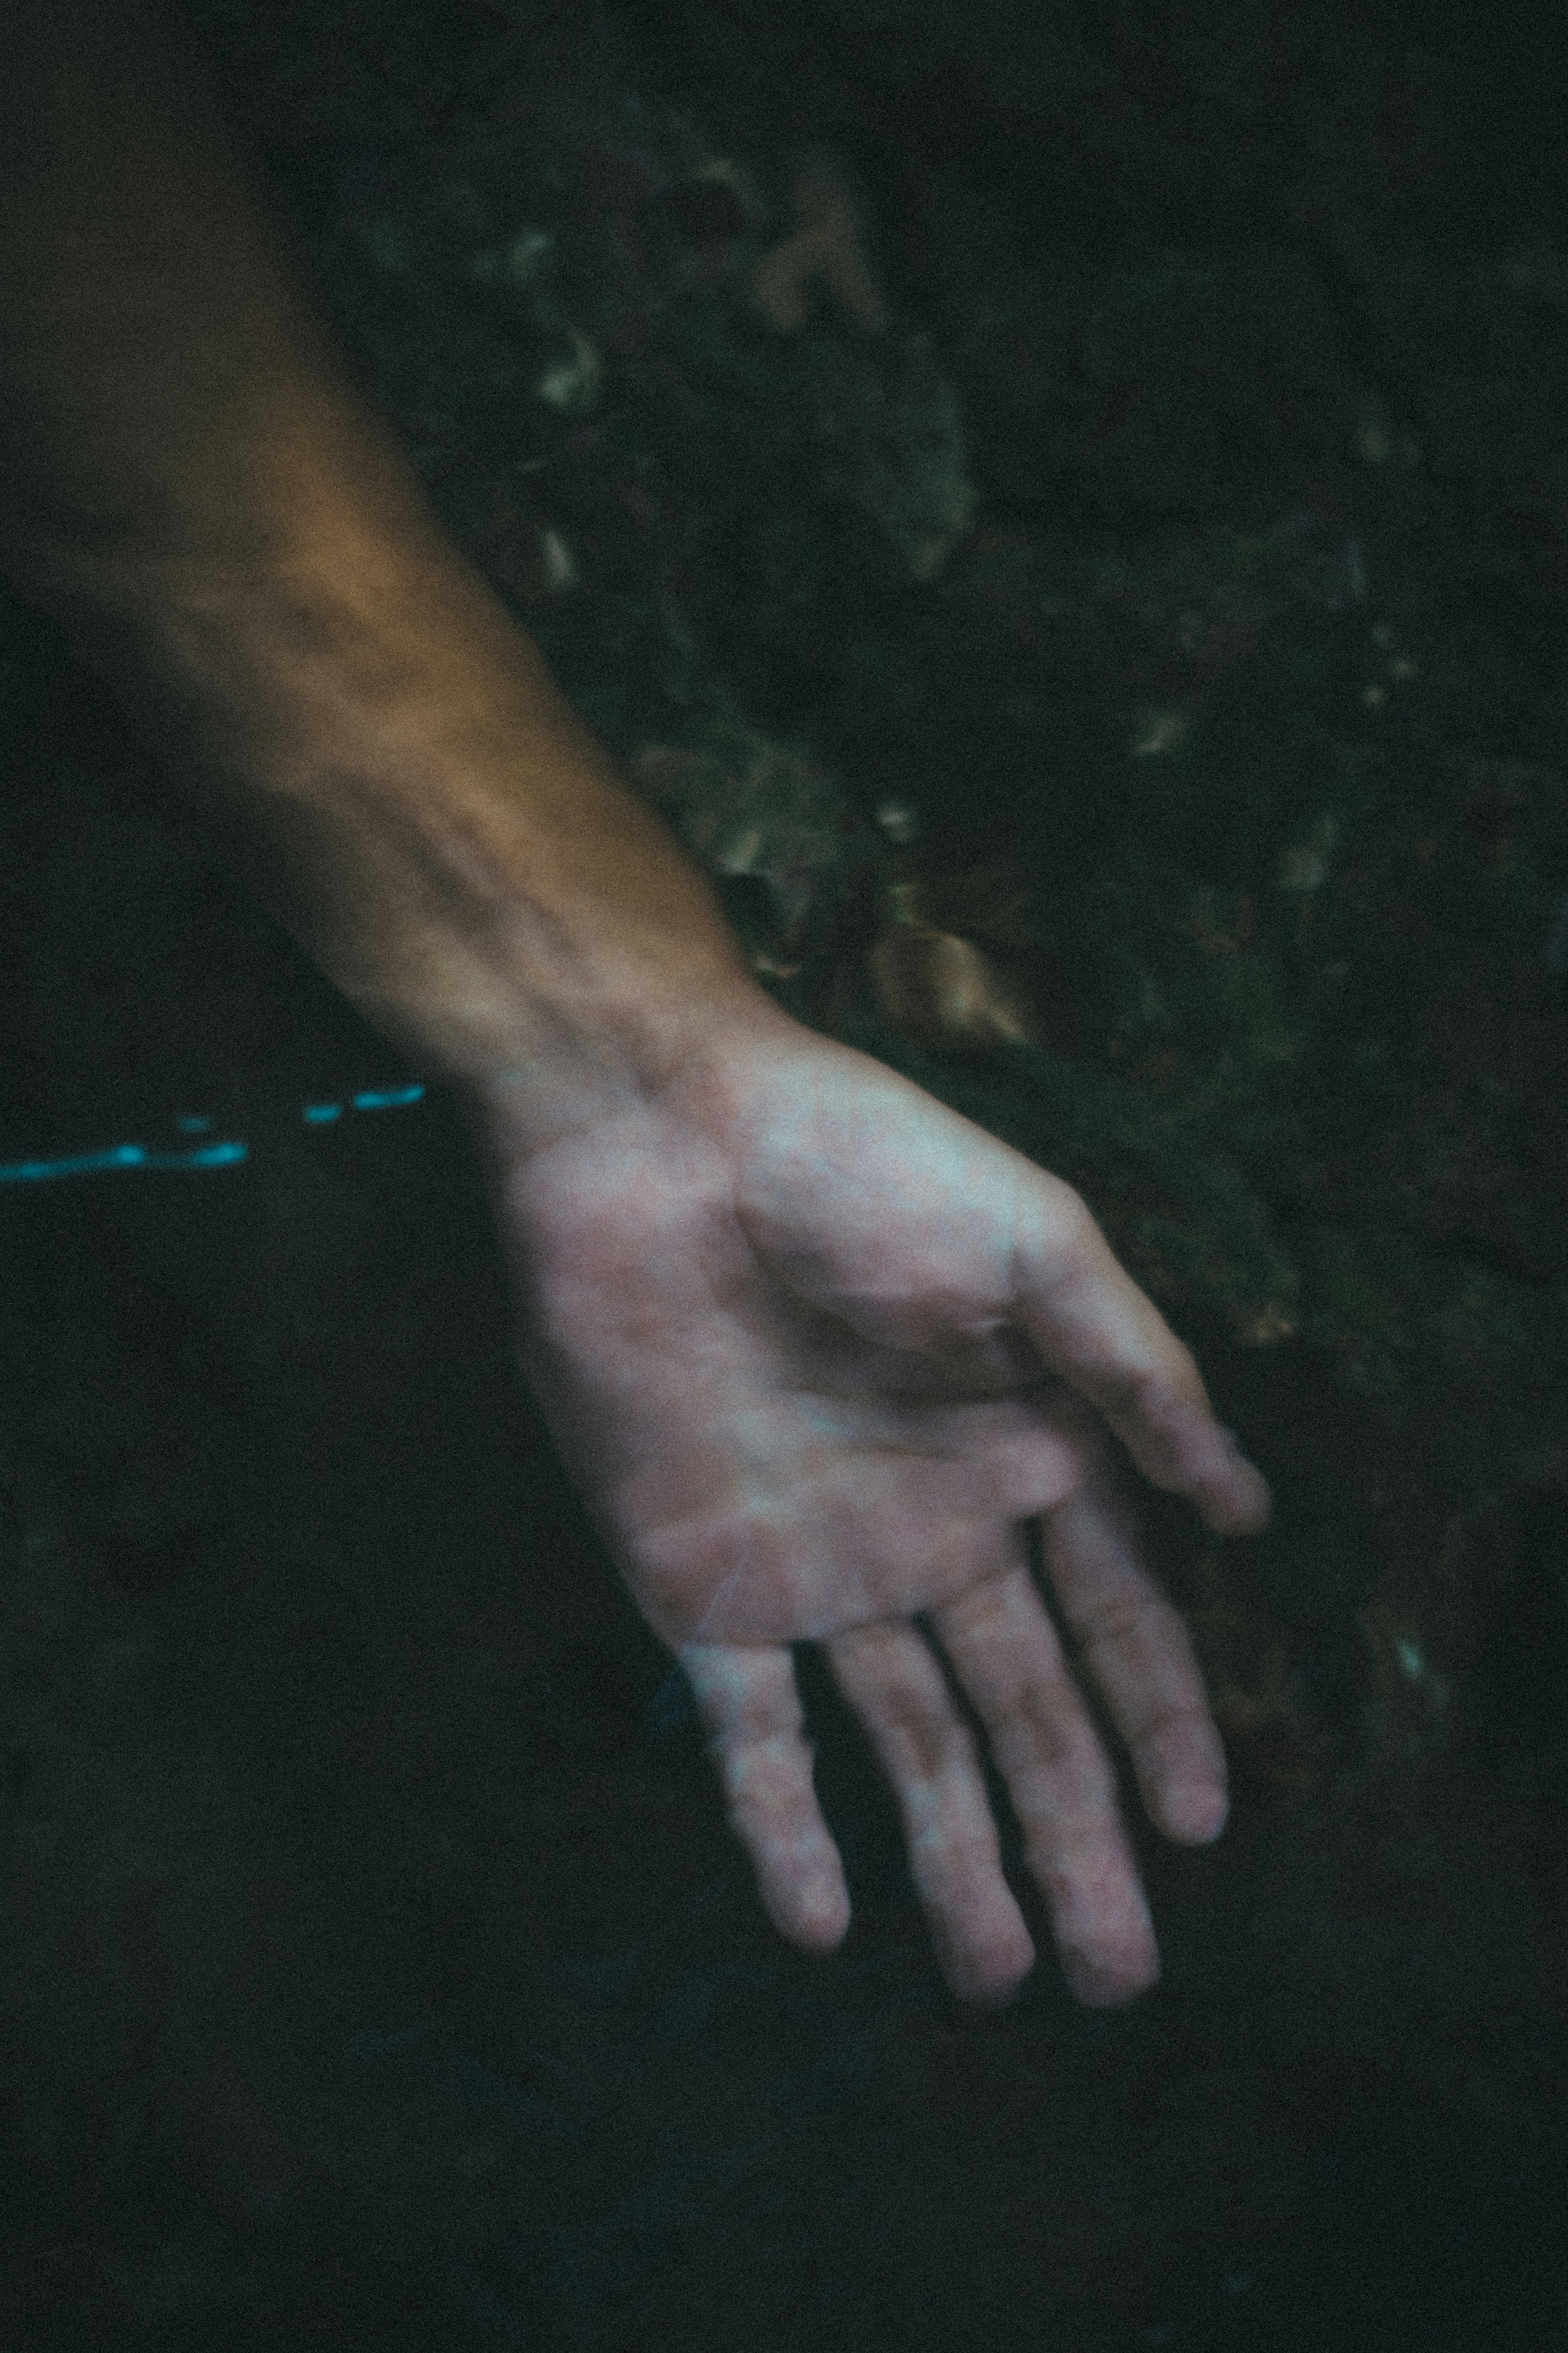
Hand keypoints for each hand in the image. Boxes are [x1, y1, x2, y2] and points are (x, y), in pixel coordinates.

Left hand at [476, 1012, 1269, 2006]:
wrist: (655, 1137)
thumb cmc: (858, 1162)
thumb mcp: (1037, 1243)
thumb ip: (1137, 1372)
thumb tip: (1247, 1503)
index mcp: (1017, 1454)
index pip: (1113, 1624)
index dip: (1161, 1724)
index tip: (1201, 1825)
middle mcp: (928, 1530)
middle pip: (1020, 1714)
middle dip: (1073, 1840)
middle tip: (1119, 1975)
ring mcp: (815, 1569)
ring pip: (901, 1747)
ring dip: (950, 1863)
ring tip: (995, 1980)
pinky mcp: (698, 1586)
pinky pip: (744, 1732)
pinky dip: (777, 1827)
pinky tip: (820, 1923)